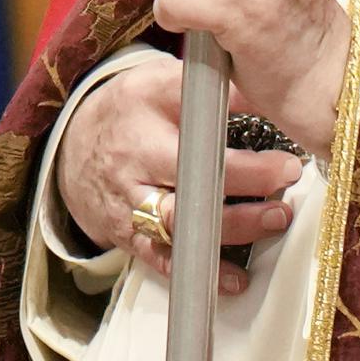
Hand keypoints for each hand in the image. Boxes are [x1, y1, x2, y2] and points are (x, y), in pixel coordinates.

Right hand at [54, 56, 303, 292]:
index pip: (196, 140)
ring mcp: (131, 209)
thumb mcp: (159, 82)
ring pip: (180, 227)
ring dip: (232, 229)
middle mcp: (135, 171)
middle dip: (244, 191)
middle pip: (190, 189)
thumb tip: (265, 89)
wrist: (73, 145)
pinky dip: (200, 271)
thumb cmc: (130, 109)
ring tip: (273, 221)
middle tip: (286, 187)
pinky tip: (235, 278)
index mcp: (144, 127)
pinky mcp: (131, 238)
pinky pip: (165, 261)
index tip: (284, 158)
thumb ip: (209, 85)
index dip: (242, 155)